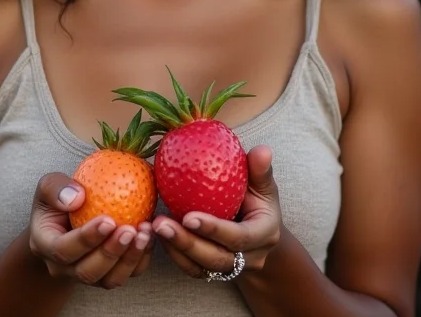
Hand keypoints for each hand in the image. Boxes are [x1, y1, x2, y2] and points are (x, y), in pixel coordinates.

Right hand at [27, 172, 153, 288]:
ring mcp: (88, 274)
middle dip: (111, 253)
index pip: (64, 250)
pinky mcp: (108, 274)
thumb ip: (56, 189)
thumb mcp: (49, 186)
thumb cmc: (57, 198)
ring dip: (130, 258)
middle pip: (88, 272)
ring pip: (110, 279)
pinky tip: (150, 235)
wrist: (64, 219)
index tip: (108, 220)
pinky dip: (141, 259)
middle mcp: (65, 268)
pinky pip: (127, 274)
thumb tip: (76, 198)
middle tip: (129, 229)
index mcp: (46, 246)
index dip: (86, 239)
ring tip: (144, 233)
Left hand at [153, 145, 280, 277]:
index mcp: (264, 236)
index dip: (214, 230)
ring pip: (201, 267)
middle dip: (187, 243)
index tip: (188, 216)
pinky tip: (157, 234)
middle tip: (161, 225)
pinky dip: (174, 254)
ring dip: (176, 248)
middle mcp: (250, 258)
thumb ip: (260, 170)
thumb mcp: (263, 184)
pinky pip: (192, 268)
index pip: (239, 238)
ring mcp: (231, 269)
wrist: (259, 231)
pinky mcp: (213, 271)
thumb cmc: (259, 199)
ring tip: (155, 227)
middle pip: (216, 258)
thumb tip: (262, 150)